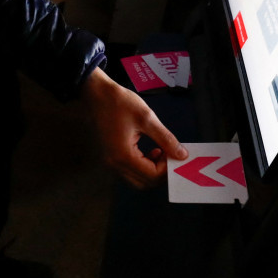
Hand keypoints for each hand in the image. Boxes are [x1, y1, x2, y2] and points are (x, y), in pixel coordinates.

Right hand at [80, 67, 187, 188]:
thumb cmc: (120, 103)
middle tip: (170, 155)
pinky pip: (129, 171)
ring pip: (136, 179)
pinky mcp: (110, 157)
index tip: (175, 153)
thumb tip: (182, 155)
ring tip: (160, 151)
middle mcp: (114, 164)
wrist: (96, 93)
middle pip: (144, 183)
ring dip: (151, 171)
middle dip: (160, 173)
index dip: (167, 168)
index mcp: (123, 156)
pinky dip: (142, 166)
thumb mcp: (147, 118)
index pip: (152, 175)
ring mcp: (110, 162)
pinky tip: (148, 151)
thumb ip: (165, 139)